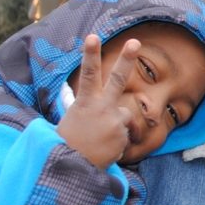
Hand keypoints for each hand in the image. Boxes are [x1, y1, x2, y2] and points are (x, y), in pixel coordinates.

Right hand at [57, 33, 137, 169]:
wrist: (70, 168)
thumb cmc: (69, 142)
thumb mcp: (75, 119)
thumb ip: (94, 109)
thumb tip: (117, 110)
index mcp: (85, 102)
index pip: (88, 74)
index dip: (90, 54)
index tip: (92, 36)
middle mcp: (102, 107)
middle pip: (118, 79)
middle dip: (126, 59)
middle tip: (135, 42)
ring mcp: (114, 121)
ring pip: (123, 118)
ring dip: (113, 129)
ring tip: (97, 141)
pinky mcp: (123, 137)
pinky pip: (124, 137)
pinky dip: (115, 144)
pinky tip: (102, 151)